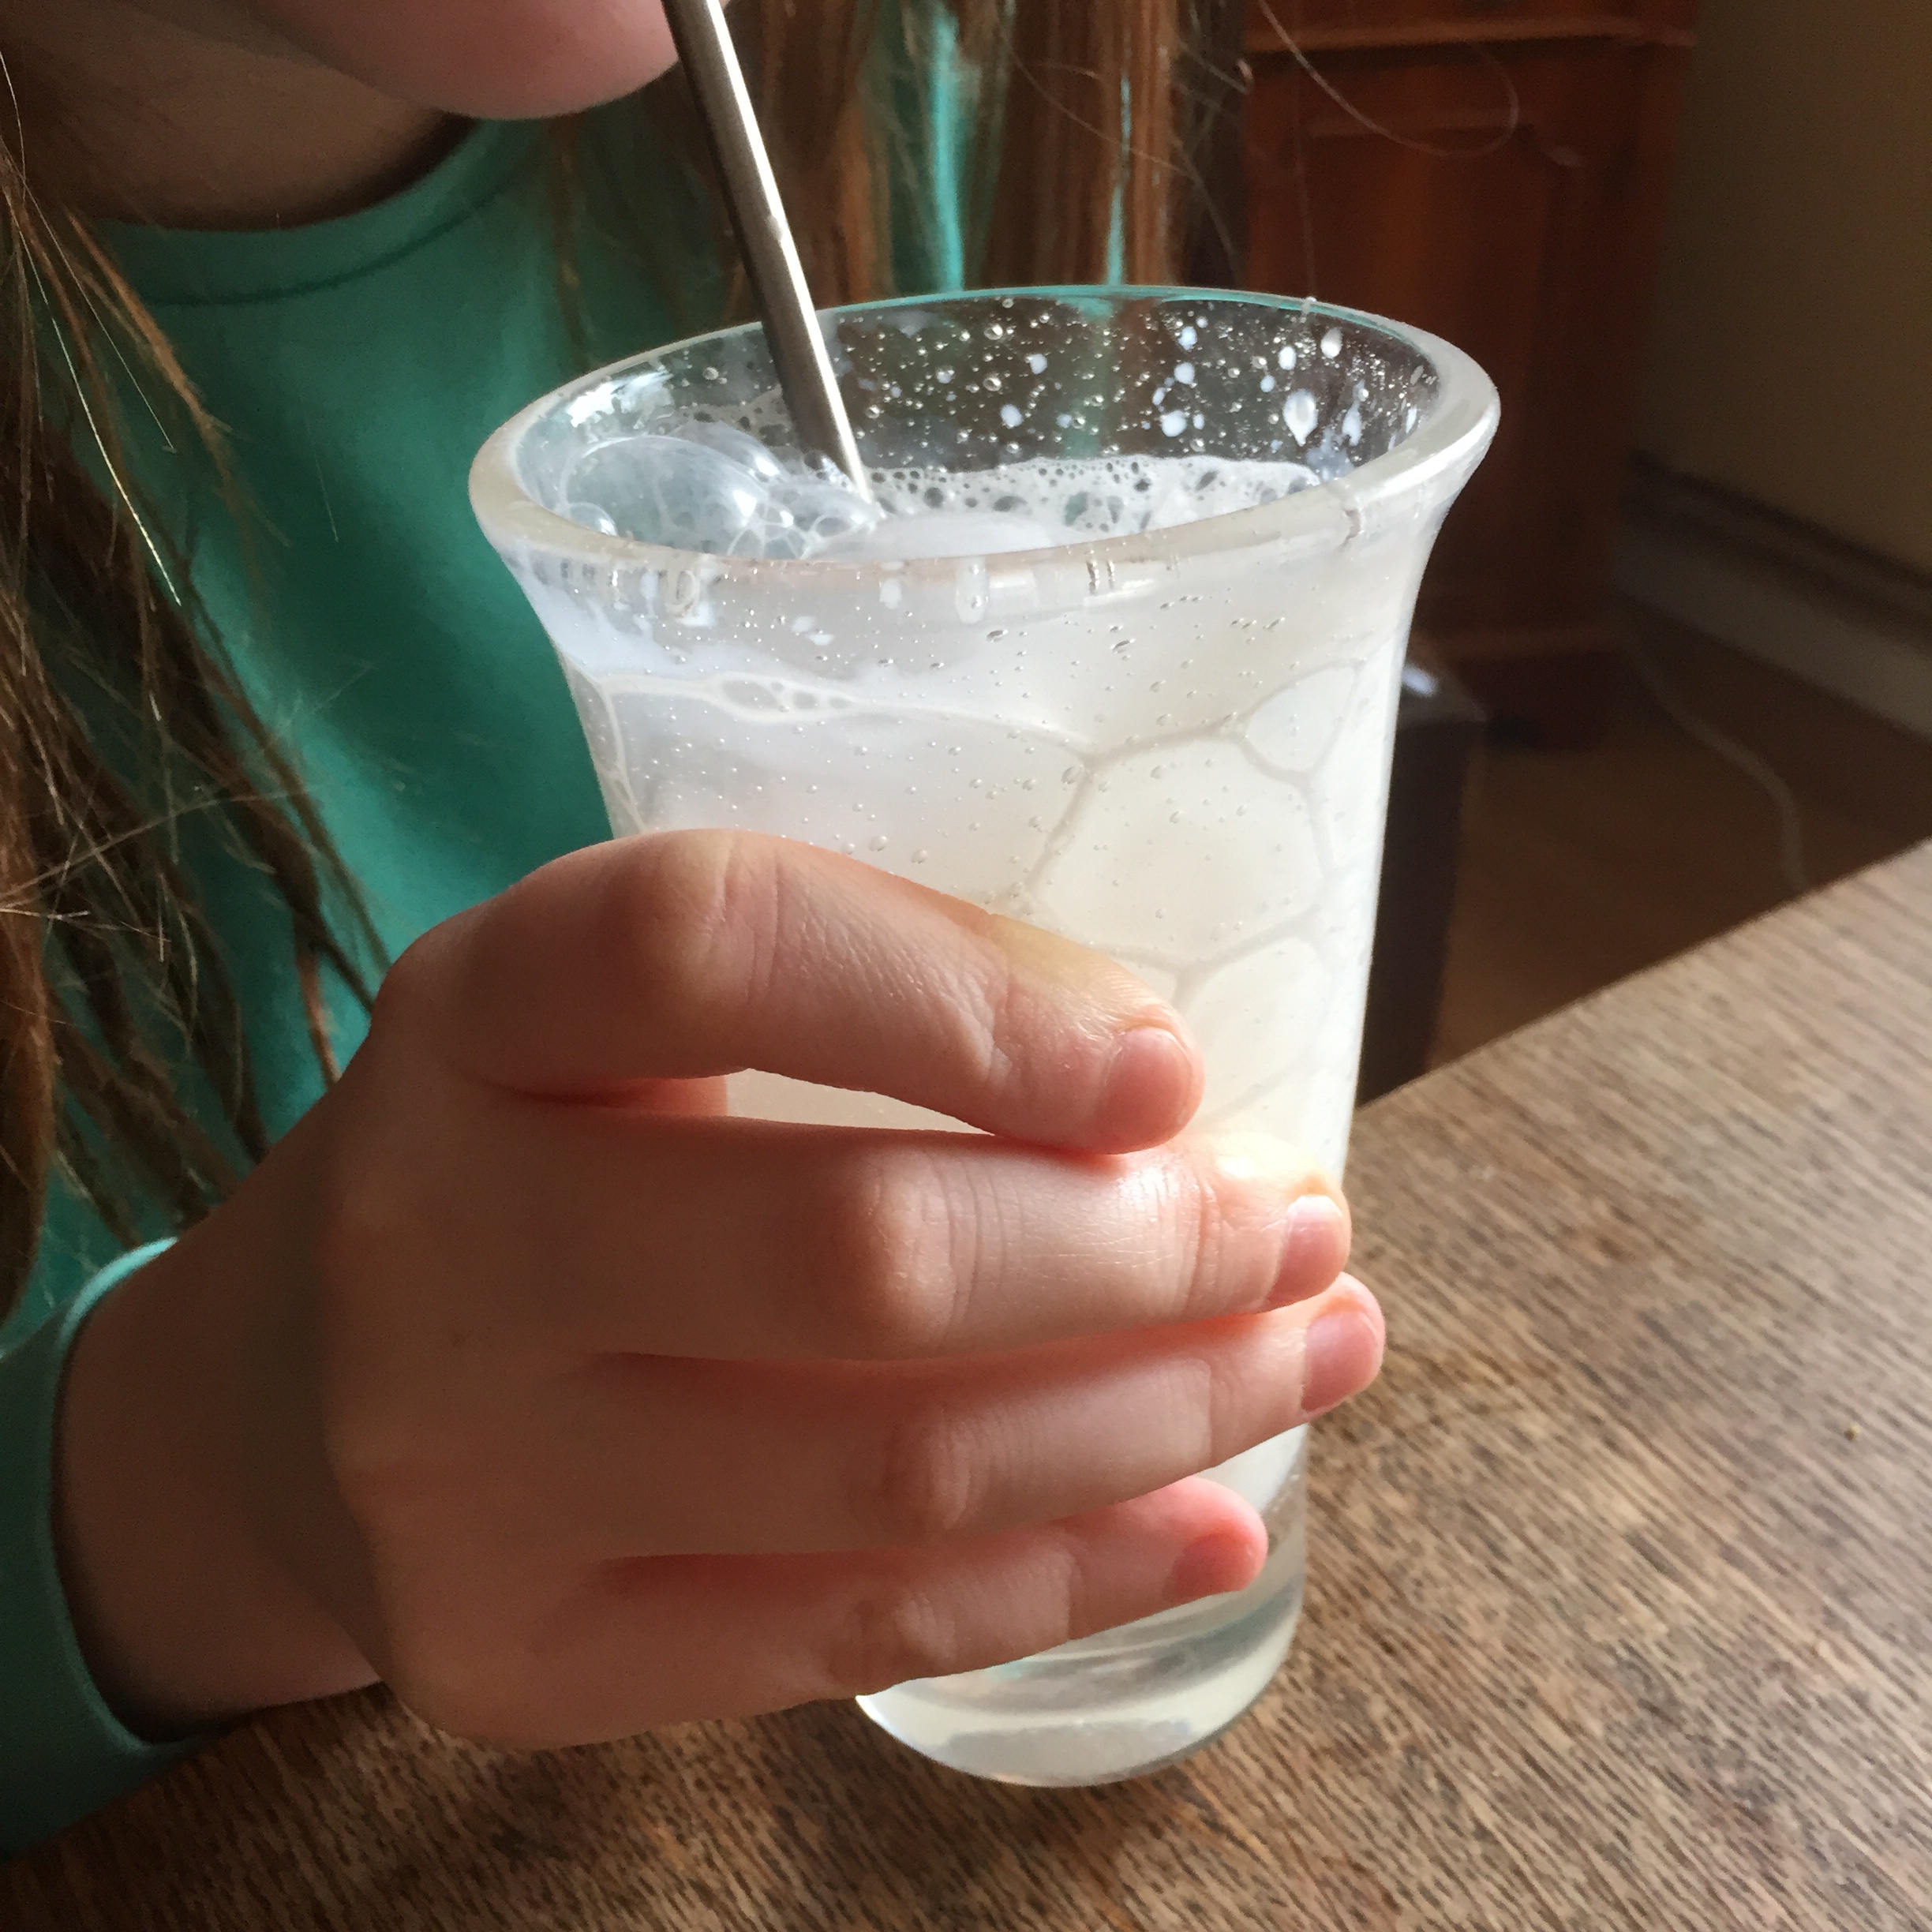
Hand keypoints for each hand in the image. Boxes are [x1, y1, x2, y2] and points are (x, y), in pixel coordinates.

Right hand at [57, 833, 1380, 1745]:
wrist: (284, 1389)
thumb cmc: (526, 1154)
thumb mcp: (625, 1021)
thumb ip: (852, 1011)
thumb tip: (1163, 1106)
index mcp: (476, 1011)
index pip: (713, 946)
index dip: (969, 997)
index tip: (1170, 1063)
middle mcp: (437, 1238)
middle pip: (854, 1252)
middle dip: (1146, 1249)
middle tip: (1300, 1227)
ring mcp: (464, 1474)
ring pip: (893, 1469)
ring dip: (1161, 1412)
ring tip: (1312, 1351)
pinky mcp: (519, 1654)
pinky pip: (853, 1631)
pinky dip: (1075, 1578)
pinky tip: (1215, 1525)